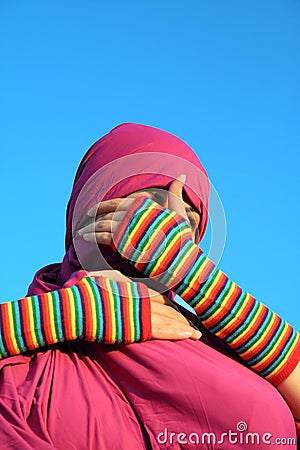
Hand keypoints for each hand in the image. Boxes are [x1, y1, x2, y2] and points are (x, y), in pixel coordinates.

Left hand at [78, 175, 190, 245]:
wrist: (179, 252)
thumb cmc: (180, 233)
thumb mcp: (178, 209)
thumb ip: (175, 191)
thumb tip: (183, 174)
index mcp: (142, 206)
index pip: (117, 202)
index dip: (103, 205)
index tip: (93, 210)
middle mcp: (132, 214)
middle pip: (106, 213)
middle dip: (93, 217)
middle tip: (84, 221)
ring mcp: (126, 227)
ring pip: (102, 224)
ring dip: (90, 228)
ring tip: (81, 232)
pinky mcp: (123, 241)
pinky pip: (103, 237)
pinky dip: (93, 236)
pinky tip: (85, 238)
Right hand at [87, 270, 201, 340]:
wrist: (76, 304)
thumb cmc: (82, 292)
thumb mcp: (95, 278)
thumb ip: (105, 279)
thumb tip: (96, 274)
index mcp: (131, 285)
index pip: (156, 294)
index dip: (169, 303)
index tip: (178, 308)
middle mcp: (141, 296)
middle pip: (167, 306)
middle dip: (181, 315)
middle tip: (194, 322)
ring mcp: (141, 310)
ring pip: (170, 318)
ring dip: (184, 325)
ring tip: (198, 333)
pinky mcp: (140, 326)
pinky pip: (164, 330)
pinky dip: (178, 332)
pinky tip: (190, 335)